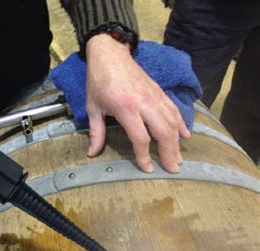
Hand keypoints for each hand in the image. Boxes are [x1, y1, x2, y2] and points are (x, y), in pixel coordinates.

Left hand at [85, 34, 189, 172]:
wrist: (110, 54)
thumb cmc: (98, 81)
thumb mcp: (93, 107)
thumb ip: (96, 132)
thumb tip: (92, 153)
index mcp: (126, 108)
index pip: (141, 138)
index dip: (144, 155)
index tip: (147, 168)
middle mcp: (144, 103)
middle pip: (163, 132)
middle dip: (169, 152)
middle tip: (173, 169)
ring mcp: (154, 96)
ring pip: (172, 121)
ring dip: (177, 141)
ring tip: (179, 158)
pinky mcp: (159, 91)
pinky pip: (174, 109)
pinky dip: (181, 123)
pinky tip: (185, 135)